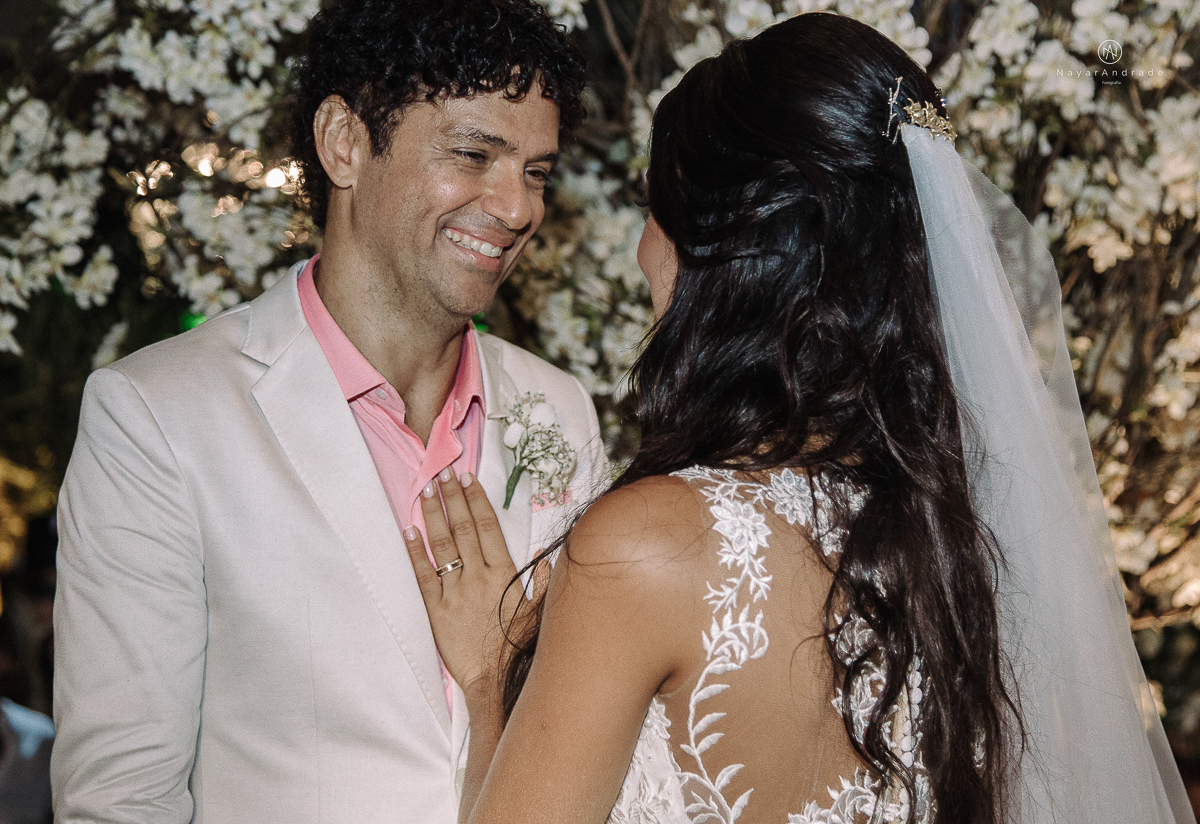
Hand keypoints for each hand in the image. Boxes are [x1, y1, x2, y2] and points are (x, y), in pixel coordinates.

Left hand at [404, 469, 527, 702]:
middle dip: (452, 498)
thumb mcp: (539, 611)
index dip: (476, 500)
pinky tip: (408, 531)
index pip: (488, 527)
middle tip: (442, 473)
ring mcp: (456, 592)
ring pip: (443, 546)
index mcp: (504, 573)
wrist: (497, 681)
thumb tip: (546, 552)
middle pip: (463, 529)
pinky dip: (416, 553)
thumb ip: (543, 580)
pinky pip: (424, 577)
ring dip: (433, 516)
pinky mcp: (437, 611)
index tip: (468, 479)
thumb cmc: (520, 646)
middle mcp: (479, 577)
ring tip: (426, 491)